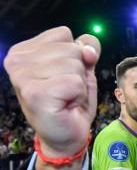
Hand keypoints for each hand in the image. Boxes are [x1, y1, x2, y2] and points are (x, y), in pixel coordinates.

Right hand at [3, 27, 99, 157]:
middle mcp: (16, 60)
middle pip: (71, 48)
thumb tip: (88, 48)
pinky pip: (75, 82)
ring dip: (79, 84)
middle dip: (79, 71)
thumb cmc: (71, 101)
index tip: (64, 75)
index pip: (64, 33)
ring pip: (74, 65)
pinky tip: (66, 105)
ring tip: (66, 97)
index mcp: (23, 50)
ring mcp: (22, 77)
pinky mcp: (35, 93)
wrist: (66, 135)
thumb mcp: (82, 69)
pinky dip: (79, 95)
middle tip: (66, 90)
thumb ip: (85, 50)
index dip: (76, 55)